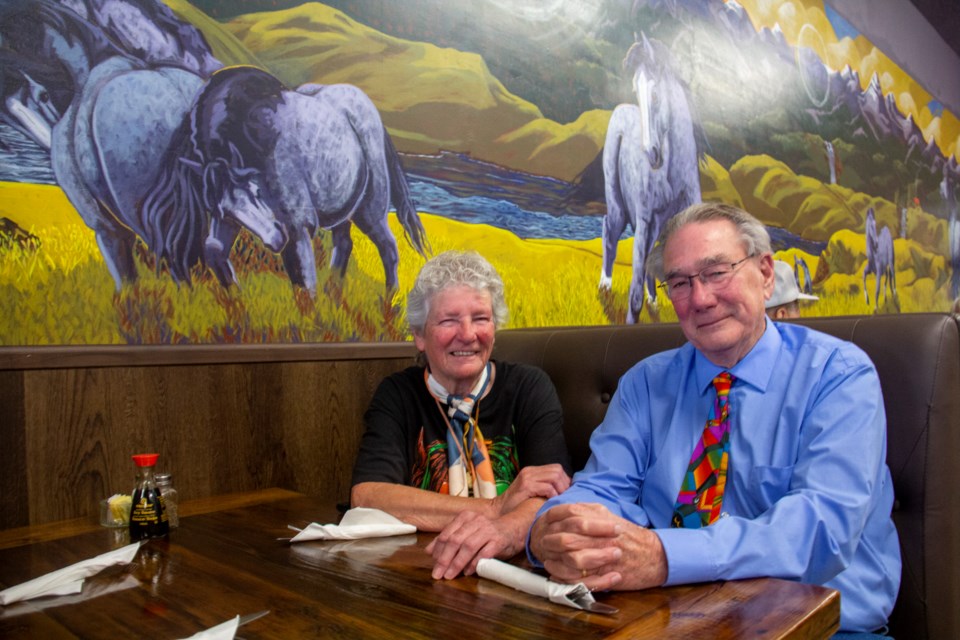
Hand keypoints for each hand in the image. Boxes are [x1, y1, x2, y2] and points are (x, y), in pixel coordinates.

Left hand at [426, 511, 519, 579]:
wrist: (515, 528)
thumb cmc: (488, 532)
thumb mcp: (467, 532)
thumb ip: (449, 539)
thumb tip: (429, 551)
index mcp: (465, 517)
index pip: (447, 534)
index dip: (438, 550)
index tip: (433, 564)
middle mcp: (476, 522)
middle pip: (455, 540)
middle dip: (444, 559)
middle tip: (438, 573)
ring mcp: (488, 530)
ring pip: (468, 546)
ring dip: (457, 562)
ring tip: (450, 575)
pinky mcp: (499, 541)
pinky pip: (484, 553)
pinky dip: (474, 563)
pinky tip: (468, 572)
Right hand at [493, 464, 570, 515]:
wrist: (497, 512)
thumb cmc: (516, 506)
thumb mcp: (532, 493)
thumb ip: (544, 488)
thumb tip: (566, 490)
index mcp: (532, 471)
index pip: (556, 468)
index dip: (565, 480)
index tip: (567, 493)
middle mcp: (529, 471)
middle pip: (557, 470)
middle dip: (565, 484)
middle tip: (564, 497)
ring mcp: (527, 477)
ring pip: (554, 476)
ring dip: (560, 489)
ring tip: (558, 499)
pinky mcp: (526, 486)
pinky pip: (547, 487)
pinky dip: (553, 494)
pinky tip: (550, 502)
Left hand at [530, 502, 666, 591]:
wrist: (653, 555)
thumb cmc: (629, 535)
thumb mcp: (608, 516)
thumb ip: (587, 511)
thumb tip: (566, 508)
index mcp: (599, 517)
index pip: (567, 516)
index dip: (551, 521)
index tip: (543, 525)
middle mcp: (599, 535)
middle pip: (565, 538)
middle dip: (549, 542)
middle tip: (541, 544)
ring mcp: (602, 556)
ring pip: (569, 558)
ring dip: (555, 560)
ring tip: (548, 560)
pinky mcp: (604, 574)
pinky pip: (578, 578)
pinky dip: (564, 577)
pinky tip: (556, 574)